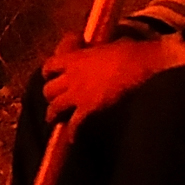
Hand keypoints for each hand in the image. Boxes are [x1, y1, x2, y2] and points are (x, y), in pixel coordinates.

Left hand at [41, 37, 165, 128]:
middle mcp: (70, 77)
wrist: (136, 66)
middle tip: (54, 99)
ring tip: (55, 120)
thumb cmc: (127, 51)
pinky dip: (72, 132)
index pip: (50, 65)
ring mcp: (77, 94)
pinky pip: (74, 124)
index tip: (50, 75)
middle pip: (48, 89)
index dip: (48, 72)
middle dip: (49, 95)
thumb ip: (103, 49)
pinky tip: (73, 138)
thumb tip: (113, 46)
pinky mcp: (87, 109)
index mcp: (74, 58)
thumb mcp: (110, 45)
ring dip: (53, 114)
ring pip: (55, 107)